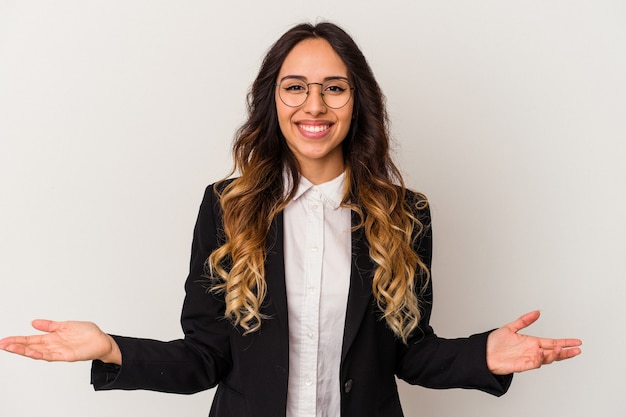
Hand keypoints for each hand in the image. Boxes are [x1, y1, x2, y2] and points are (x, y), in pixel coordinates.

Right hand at [0, 319, 121, 364]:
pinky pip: (50, 355)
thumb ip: (49, 325)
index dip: (18, 340)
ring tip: (10, 347)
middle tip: (2, 344)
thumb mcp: (65, 325)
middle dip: (16, 346)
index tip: (4, 340)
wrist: (102, 340)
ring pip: (37, 352)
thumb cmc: (87, 333)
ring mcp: (58, 351)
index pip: (31, 340)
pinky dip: (40, 354)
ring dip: (23, 350)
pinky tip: (30, 352)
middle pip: (31, 346)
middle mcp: (53, 345)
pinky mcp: (66, 355)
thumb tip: (33, 322)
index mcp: (52, 338)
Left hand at [486, 311, 581, 374]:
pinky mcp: (524, 365)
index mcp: (532, 342)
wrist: (484, 353)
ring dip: (555, 354)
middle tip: (577, 350)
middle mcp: (533, 351)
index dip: (565, 342)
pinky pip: (535, 362)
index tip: (577, 342)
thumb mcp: (511, 327)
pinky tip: (543, 352)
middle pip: (554, 352)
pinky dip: (541, 358)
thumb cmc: (495, 343)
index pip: (553, 342)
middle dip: (567, 352)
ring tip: (562, 349)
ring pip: (547, 358)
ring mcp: (529, 358)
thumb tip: (537, 312)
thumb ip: (524, 320)